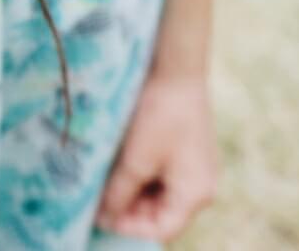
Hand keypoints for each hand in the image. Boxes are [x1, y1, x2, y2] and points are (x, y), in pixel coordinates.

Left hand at [95, 73, 218, 241]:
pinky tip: (118, 166)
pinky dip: (140, 176)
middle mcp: (201, 186)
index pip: (162, 228)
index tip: (100, 218)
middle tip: (97, 200)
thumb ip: (120, 194)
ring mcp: (195, 168)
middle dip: (129, 210)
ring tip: (104, 183)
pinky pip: (162, 175)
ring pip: (159, 194)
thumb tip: (104, 217)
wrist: (177, 69)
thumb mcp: (135, 160)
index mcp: (196, 194)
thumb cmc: (160, 116)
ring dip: (132, 192)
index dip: (130, 228)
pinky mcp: (186, 152)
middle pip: (162, 213)